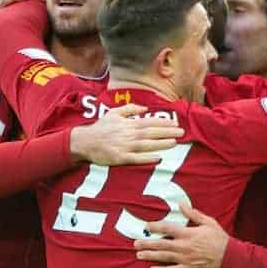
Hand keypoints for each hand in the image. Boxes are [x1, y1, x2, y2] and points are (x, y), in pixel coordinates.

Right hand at [70, 104, 184, 165]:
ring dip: (161, 143)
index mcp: (128, 124)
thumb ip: (130, 109)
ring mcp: (125, 146)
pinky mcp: (120, 158)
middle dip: (167, 132)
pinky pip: (136, 158)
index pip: (149, 122)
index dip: (163, 123)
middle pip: (151, 133)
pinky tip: (158, 158)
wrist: (84, 141)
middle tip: (182, 132)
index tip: (175, 123)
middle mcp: (128, 134)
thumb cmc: (100, 128)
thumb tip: (145, 108)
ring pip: (147, 145)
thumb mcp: (114, 113)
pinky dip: (147, 158)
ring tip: (175, 143)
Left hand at [133, 203, 227, 267]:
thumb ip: (193, 214)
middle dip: (147, 243)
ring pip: (163, 257)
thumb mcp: (209, 222)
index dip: (155, 226)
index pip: (167, 228)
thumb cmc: (220, 239)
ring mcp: (185, 259)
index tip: (146, 226)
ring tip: (139, 254)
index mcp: (188, 234)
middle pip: (161, 244)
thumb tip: (181, 204)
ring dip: (150, 255)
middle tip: (135, 243)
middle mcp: (184, 246)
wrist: (230, 257)